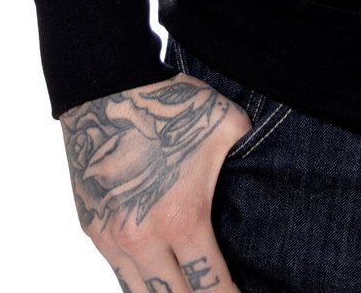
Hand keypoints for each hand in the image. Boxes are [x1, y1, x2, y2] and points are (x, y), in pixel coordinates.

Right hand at [60, 74, 252, 290]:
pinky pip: (119, 273)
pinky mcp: (92, 230)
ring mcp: (111, 239)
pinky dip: (141, 280)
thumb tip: (269, 177)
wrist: (106, 87)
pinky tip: (161, 277)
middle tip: (218, 292)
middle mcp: (142, 239)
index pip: (209, 287)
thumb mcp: (227, 126)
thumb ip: (249, 159)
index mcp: (180, 219)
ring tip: (189, 287)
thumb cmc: (171, 104)